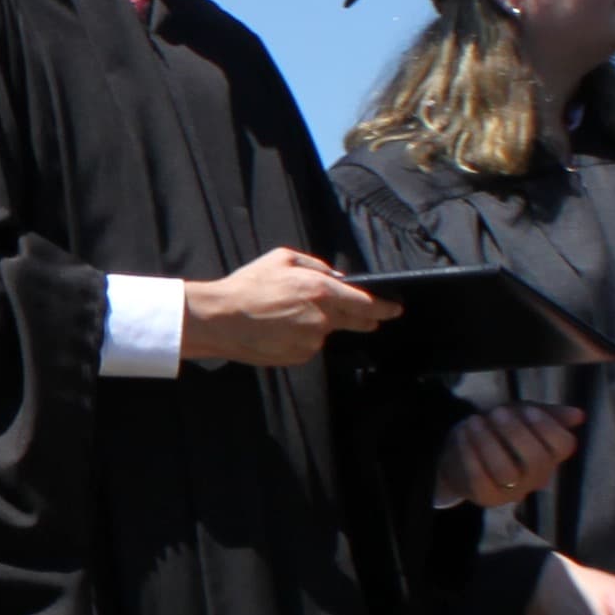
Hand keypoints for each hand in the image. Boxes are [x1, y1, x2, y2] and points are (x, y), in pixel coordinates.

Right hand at [178, 248, 396, 367]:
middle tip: (362, 315)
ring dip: (319, 325)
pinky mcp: (299, 356)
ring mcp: (312, 340)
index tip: (395, 309)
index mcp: (321, 291)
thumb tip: (338, 278)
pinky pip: (309, 345)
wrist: (219, 319)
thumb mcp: (280, 259)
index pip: (367, 304)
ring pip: (327, 332)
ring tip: (286, 316)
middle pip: (356, 321)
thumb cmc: (247, 286)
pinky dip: (301, 338)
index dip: (385, 307)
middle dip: (363, 318)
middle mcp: (323, 318)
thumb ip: (315, 265)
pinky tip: (279, 330)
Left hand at [435, 401, 579, 508]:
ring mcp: (513, 491)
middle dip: (516, 433)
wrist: (461, 458)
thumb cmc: (498, 434)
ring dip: (489, 442)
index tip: (529, 409)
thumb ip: (547, 414)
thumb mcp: (521, 417)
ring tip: (474, 420)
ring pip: (507, 472)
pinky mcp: (487, 496)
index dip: (548, 428)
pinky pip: (480, 478)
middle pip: (537, 460)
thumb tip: (578, 414)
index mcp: (551, 456)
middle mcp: (537, 477)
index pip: (564, 447)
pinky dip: (470, 453)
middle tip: (497, 412)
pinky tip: (463, 434)